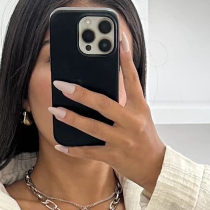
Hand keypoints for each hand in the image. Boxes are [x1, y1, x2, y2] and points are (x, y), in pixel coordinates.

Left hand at [48, 33, 165, 194]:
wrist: (155, 167)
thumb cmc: (144, 136)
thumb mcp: (140, 114)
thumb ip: (124, 98)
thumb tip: (100, 81)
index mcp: (139, 107)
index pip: (132, 80)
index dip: (125, 61)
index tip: (117, 42)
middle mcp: (132, 122)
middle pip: (104, 104)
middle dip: (81, 94)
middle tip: (61, 84)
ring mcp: (123, 140)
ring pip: (93, 128)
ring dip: (72, 119)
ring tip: (55, 110)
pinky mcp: (114, 156)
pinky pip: (90, 152)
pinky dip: (73, 149)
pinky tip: (59, 144)